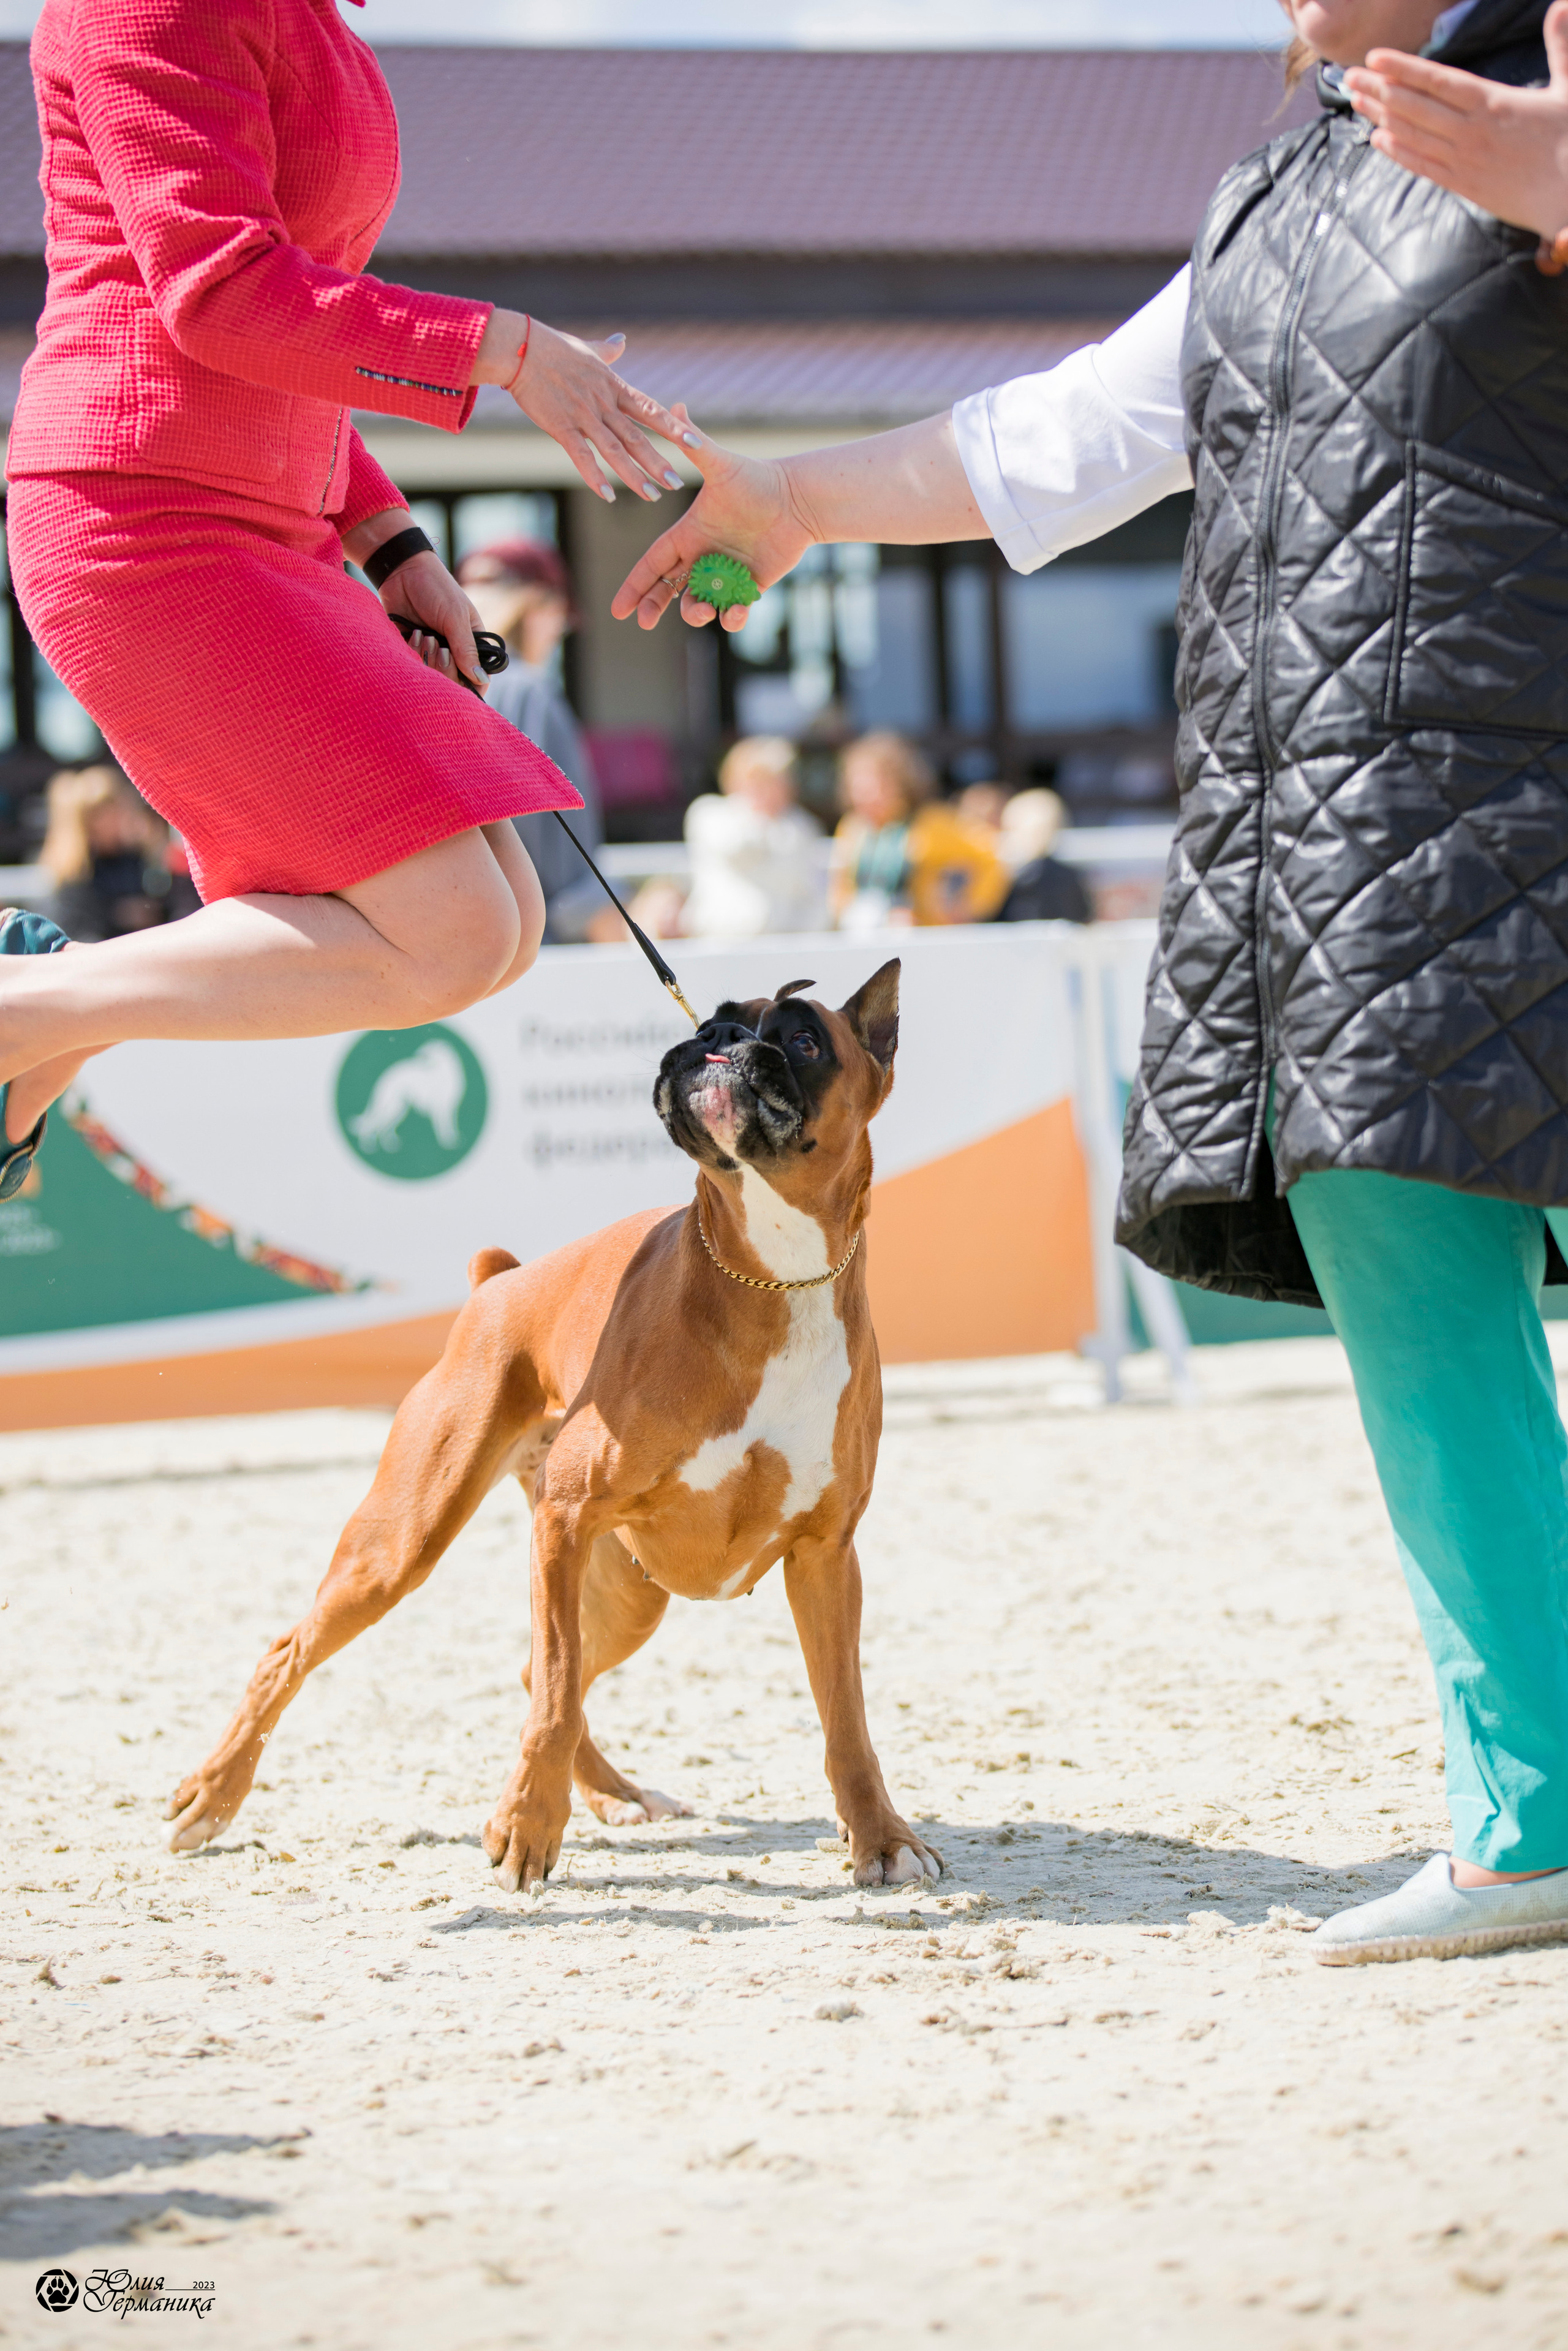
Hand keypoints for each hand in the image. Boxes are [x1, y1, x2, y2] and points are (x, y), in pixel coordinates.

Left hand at [380, 551, 486, 692]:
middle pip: (453, 680)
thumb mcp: (455, 617)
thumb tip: (480, 679)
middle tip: (439, 646)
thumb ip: (466, 650)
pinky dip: (412, 651)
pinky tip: (412, 633)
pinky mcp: (412, 647)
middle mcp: (453, 649)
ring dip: (427, 656)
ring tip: (423, 634)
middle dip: (445, 666)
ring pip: (432, 675)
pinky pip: (413, 664)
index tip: (461, 681)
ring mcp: (432, 649)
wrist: (401, 570)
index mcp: (471, 641)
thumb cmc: (436, 588)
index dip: (472, 683)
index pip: (478, 675)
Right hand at [473, 309, 690, 504]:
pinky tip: (608, 495)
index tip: (693, 443)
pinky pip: (581, 456)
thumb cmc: (552, 347)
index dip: (672, 428)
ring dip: (634, 475)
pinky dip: (595, 476)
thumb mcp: (586, 349)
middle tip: (677, 484)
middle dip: (658, 462)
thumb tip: (621, 341)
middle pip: (637, 437)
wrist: (521, 349)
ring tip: (652, 495)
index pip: (650, 410)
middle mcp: (604, 403)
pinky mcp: (561, 426)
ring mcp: (584, 416)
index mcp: (613, 386)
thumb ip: (607, 352)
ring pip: (615, 450)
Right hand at [611, 410, 815, 633]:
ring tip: (703, 611)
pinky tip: (736, 612)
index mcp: (688, 533)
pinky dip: (731, 617)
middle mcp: (702, 556)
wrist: (797, 499)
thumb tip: (675, 405)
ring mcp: (724, 574)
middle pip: (668, 589)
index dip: (634, 585)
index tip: (618, 610)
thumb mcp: (721, 464)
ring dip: (694, 614)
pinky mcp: (749, 586)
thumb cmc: (758, 479)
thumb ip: (694, 443)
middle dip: (653, 606)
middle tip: (643, 622)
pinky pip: (733, 612)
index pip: (653, 563)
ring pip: (698, 604)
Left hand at [1345, 1, 1567, 240]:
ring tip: (1356, 101)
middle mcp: (1472, 132)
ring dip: (1380, 116)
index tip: (1375, 58)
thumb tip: (1562, 3)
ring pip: (1414, 135)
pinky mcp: (1466, 186)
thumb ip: (1563, 45)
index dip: (1404, 68)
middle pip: (1415, 107)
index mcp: (1495, 103)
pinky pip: (1424, 167)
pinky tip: (1377, 140)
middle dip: (1379, 89)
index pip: (1439, 81)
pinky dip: (1398, 153)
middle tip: (1349, 77)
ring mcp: (1465, 161)